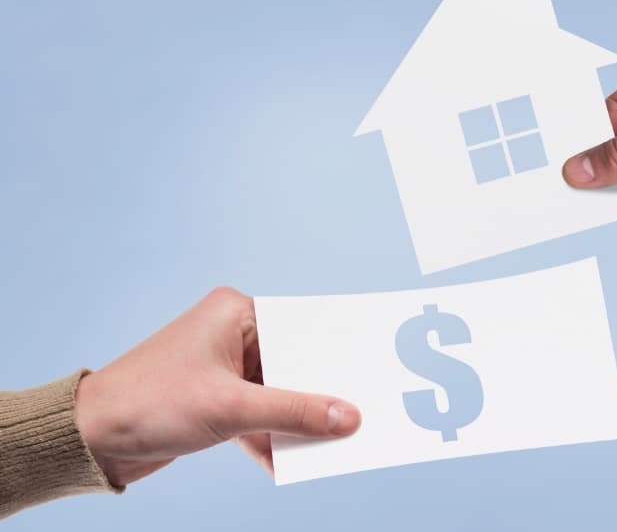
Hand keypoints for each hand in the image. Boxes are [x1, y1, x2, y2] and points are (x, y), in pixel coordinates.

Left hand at [75, 287, 360, 485]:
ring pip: (279, 393)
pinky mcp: (218, 399)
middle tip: (357, 414)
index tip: (367, 372)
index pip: (302, 328)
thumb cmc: (148, 402)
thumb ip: (295, 412)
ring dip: (296, 421)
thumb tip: (347, 418)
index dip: (335, 352)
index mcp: (235, 313)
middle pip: (294, 363)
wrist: (90, 439)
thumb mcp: (232, 408)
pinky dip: (271, 437)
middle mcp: (233, 334)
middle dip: (319, 393)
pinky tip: (287, 460)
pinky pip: (260, 415)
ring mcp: (226, 368)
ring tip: (330, 443)